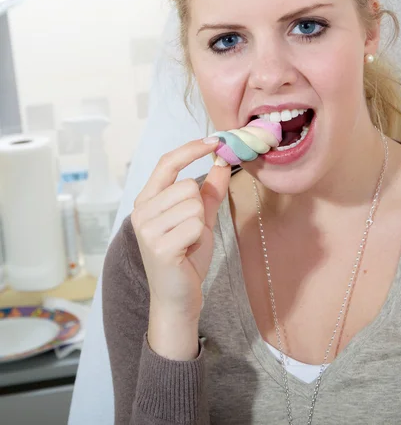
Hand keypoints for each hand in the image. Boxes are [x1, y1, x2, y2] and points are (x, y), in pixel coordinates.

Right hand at [131, 138, 230, 323]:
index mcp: (147, 200)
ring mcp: (147, 229)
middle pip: (188, 185)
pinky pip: (195, 225)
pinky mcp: (159, 247)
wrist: (178, 297)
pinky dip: (199, 237)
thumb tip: (222, 162)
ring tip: (187, 241)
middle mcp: (141, 212)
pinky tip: (187, 251)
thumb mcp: (200, 217)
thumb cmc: (186, 256)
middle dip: (199, 207)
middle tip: (191, 230)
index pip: (167, 163)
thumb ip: (210, 190)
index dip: (191, 149)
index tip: (214, 140)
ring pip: (193, 204)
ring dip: (199, 223)